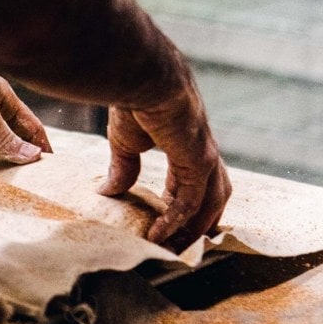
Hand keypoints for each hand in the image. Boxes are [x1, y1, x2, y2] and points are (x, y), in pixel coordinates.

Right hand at [100, 68, 231, 250]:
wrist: (142, 75)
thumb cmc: (134, 97)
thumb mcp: (125, 140)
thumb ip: (123, 166)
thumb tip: (107, 191)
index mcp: (187, 140)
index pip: (194, 178)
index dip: (182, 200)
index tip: (165, 217)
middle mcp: (202, 149)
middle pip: (215, 194)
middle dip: (203, 220)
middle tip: (184, 242)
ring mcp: (204, 156)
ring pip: (211, 203)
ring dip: (194, 228)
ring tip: (173, 248)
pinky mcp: (198, 161)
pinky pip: (190, 202)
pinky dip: (175, 221)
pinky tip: (156, 235)